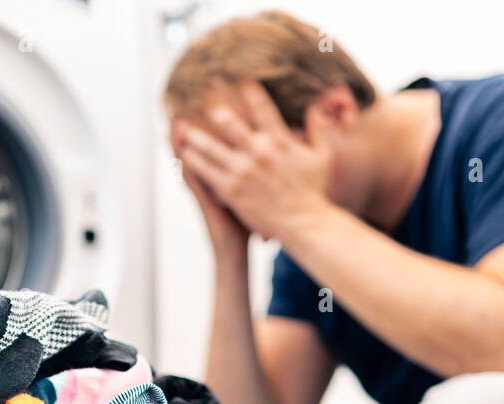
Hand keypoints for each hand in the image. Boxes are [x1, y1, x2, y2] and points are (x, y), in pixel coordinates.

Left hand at [175, 83, 331, 241]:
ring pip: (211, 146)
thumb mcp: (323, 156)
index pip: (261, 107)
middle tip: (200, 95)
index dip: (248, 90)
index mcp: (280, 140)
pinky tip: (184, 153)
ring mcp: (242, 171)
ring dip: (195, 134)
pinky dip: (194, 160)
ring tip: (181, 125)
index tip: (238, 80)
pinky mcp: (231, 190)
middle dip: (214, 106)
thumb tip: (316, 106)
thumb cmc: (314, 191)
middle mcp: (258, 152)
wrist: (304, 223)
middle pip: (229, 122)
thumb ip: (318, 129)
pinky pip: (206, 171)